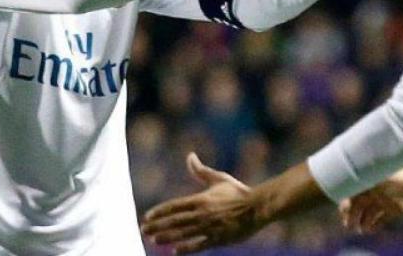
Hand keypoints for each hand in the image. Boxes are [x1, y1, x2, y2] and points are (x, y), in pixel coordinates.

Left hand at [141, 153, 259, 253]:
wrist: (258, 207)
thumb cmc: (238, 192)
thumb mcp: (218, 179)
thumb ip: (201, 171)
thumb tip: (190, 155)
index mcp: (201, 199)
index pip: (174, 206)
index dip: (159, 212)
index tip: (147, 217)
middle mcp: (202, 214)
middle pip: (175, 221)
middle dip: (158, 226)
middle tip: (143, 230)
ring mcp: (210, 227)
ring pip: (184, 234)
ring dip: (168, 237)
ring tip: (154, 241)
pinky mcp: (219, 238)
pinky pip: (200, 245)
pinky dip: (187, 248)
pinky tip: (175, 252)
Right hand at [339, 165, 402, 233]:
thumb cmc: (402, 179)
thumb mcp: (379, 178)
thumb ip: (362, 180)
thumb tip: (345, 180)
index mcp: (370, 180)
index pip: (352, 191)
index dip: (345, 201)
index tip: (342, 211)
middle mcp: (375, 190)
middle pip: (359, 204)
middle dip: (352, 215)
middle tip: (348, 225)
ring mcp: (384, 201)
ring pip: (368, 213)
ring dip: (362, 222)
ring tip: (360, 231)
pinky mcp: (394, 211)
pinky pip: (381, 219)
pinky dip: (374, 225)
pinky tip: (370, 230)